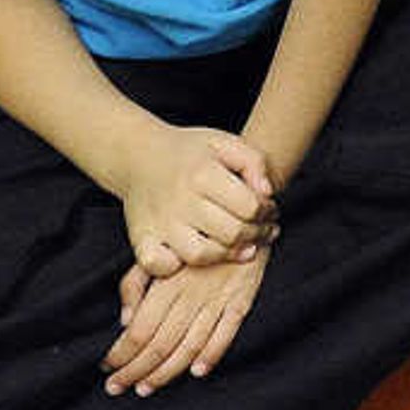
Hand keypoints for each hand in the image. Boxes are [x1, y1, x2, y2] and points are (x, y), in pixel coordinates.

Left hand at [108, 244, 267, 395]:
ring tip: (146, 388)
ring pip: (190, 345)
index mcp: (168, 281)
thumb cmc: (190, 234)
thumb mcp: (155, 249)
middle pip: (160, 344)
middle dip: (135, 370)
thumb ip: (134, 283)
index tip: (107, 367)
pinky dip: (212, 355)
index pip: (140, 329)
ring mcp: (218, 298)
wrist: (239, 213)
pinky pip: (227, 333)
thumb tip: (125, 321)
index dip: (121, 353)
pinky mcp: (242, 299)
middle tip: (116, 387)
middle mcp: (192, 293)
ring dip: (166, 372)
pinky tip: (197, 372)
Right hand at [119, 123, 275, 278]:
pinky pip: (159, 265)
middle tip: (264, 231)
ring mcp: (159, 222)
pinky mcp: (141, 238)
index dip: (267, 212)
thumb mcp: (224, 142)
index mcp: (201, 173)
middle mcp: (179, 199)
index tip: (270, 211)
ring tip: (241, 246)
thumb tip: (267, 193)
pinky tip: (196, 255)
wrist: (139, 156)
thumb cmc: (189, 152)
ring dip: (226, 255)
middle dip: (256, 235)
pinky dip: (176, 267)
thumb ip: (253, 161)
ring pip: (200, 255)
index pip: (248, 206)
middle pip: (230, 232)